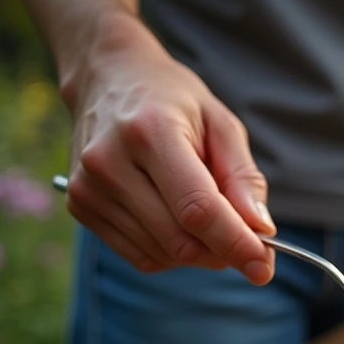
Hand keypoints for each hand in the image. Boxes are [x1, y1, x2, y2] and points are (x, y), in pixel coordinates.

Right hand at [61, 16, 275, 282]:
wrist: (107, 77)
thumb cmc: (173, 101)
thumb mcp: (221, 125)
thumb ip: (243, 178)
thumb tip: (260, 231)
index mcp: (150, 133)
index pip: (197, 209)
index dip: (235, 243)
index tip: (263, 266)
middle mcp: (110, 162)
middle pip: (180, 239)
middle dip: (222, 251)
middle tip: (245, 240)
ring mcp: (88, 187)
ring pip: (162, 254)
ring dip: (199, 252)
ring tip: (207, 216)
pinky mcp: (80, 206)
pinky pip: (140, 255)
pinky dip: (171, 252)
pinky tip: (177, 221)